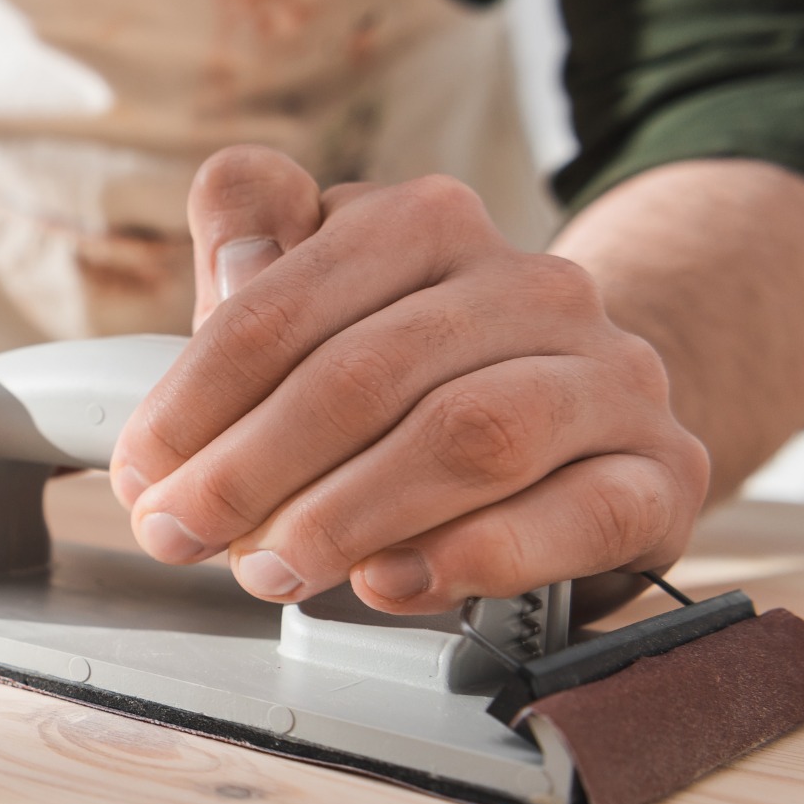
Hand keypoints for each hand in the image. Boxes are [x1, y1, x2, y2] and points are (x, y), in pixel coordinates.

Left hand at [109, 147, 711, 611]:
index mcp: (425, 222)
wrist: (582, 408)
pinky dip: (471, 554)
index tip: (141, 473)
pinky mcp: (662, 470)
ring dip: (346, 515)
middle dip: (249, 470)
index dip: (192, 398)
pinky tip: (391, 582)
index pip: (280, 304)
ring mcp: (608, 374)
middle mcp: (529, 283)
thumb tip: (233, 249)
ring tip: (270, 569)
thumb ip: (257, 248)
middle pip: (362, 374)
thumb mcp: (319, 291)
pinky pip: (574, 513)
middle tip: (182, 535)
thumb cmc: (414, 362)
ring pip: (468, 436)